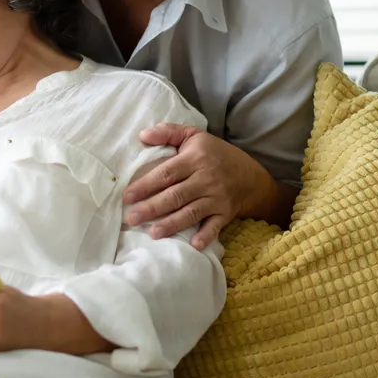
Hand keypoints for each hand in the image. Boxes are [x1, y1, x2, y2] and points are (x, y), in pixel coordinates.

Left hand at [122, 124, 275, 249]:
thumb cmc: (214, 154)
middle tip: (132, 218)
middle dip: (153, 208)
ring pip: (191, 212)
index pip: (167, 173)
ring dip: (172, 224)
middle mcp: (206, 179)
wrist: (250, 175)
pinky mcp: (225, 213)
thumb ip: (168, 132)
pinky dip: (206, 236)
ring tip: (152, 233)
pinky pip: (215, 226)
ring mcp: (217, 198)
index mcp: (195, 159)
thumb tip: (142, 135)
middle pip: (175, 195)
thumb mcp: (193, 135)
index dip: (146, 184)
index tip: (127, 195)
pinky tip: (193, 244)